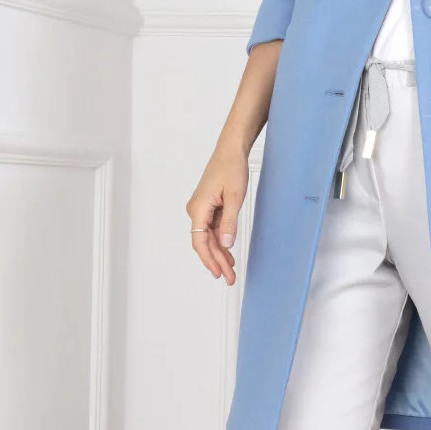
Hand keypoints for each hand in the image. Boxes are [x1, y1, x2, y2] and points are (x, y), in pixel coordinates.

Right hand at [186, 141, 248, 283]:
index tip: (219, 272)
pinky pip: (212, 230)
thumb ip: (230, 221)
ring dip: (219, 254)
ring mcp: (201, 210)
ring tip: (230, 270)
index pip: (200, 241)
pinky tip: (228, 253)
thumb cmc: (231, 168)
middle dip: (216, 261)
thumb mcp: (235, 197)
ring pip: (208, 238)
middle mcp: (196, 211)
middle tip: (229, 278)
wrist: (230, 151)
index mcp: (198, 208)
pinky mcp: (208, 207)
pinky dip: (220, 242)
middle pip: (204, 242)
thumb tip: (226, 243)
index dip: (209, 259)